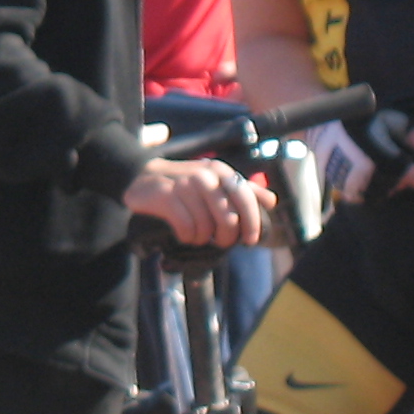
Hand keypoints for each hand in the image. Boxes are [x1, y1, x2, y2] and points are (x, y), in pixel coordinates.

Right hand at [125, 156, 273, 248]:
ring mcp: (183, 184)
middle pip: (228, 219)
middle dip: (226, 237)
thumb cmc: (184, 184)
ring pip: (206, 226)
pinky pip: (185, 226)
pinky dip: (187, 236)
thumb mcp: (215, 182)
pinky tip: (184, 234)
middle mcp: (204, 176)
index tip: (249, 240)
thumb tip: (271, 200)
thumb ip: (244, 191)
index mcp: (220, 172)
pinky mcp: (164, 195)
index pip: (246, 199)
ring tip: (197, 236)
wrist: (141, 175)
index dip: (252, 223)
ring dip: (203, 238)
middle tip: (219, 241)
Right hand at [319, 106, 413, 200]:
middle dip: (403, 178)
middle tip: (400, 163)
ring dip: (388, 184)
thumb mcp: (391, 119)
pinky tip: (372, 175)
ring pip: (380, 193)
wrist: (322, 122)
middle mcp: (365, 172)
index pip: (410, 174)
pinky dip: (372, 188)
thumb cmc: (363, 118)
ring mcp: (351, 181)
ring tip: (383, 167)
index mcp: (380, 154)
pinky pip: (364, 195)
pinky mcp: (341, 186)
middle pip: (396, 185)